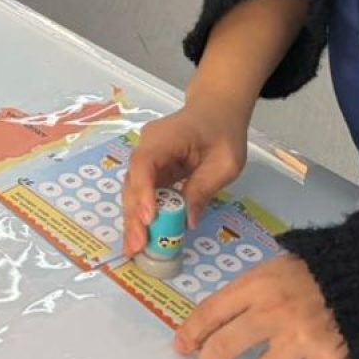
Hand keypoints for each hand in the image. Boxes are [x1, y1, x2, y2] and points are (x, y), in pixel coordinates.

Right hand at [122, 101, 249, 257]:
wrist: (217, 110)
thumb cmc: (224, 133)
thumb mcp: (225, 162)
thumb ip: (204, 188)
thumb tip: (188, 221)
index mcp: (165, 137)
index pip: (144, 163)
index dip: (143, 191)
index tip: (149, 218)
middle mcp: (147, 146)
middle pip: (133, 181)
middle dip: (133, 215)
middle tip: (136, 246)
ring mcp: (146, 158)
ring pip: (133, 190)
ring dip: (133, 219)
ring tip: (135, 248)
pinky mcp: (151, 170)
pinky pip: (143, 192)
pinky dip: (142, 214)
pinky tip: (142, 235)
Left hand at [177, 254, 348, 358]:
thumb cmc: (323, 269)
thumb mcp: (280, 267)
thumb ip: (253, 290)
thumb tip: (225, 316)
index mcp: (258, 284)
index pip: (212, 310)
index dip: (193, 330)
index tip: (182, 345)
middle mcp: (273, 312)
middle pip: (226, 346)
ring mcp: (299, 339)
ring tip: (292, 342)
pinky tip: (322, 347)